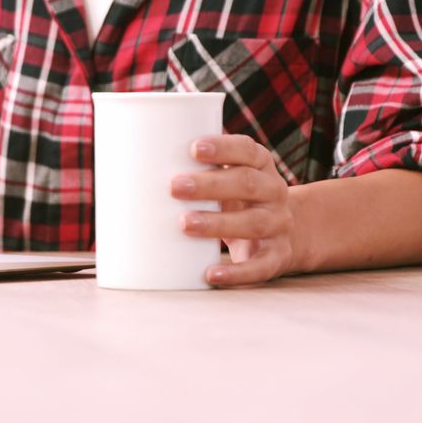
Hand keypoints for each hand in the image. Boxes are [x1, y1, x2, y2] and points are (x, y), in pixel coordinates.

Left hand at [170, 135, 296, 286]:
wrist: (287, 233)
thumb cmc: (238, 199)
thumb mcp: (228, 179)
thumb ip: (197, 170)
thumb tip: (134, 163)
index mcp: (261, 166)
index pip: (247, 150)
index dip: (223, 148)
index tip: (193, 148)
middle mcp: (274, 192)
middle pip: (246, 184)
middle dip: (210, 185)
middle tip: (174, 186)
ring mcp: (278, 225)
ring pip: (252, 223)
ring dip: (217, 224)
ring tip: (184, 223)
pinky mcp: (277, 256)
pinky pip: (260, 266)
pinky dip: (236, 272)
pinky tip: (211, 274)